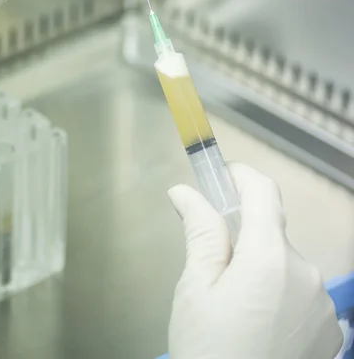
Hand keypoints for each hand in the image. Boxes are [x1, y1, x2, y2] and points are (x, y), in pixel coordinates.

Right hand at [168, 163, 342, 358]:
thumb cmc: (208, 353)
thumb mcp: (195, 288)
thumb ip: (200, 231)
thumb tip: (185, 192)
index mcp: (269, 258)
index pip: (263, 192)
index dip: (240, 176)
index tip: (222, 177)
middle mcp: (306, 275)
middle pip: (272, 233)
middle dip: (244, 238)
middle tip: (215, 267)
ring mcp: (323, 306)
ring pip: (287, 265)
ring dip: (264, 270)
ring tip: (236, 308)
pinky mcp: (331, 331)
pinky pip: (303, 295)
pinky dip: (283, 297)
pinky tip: (261, 326)